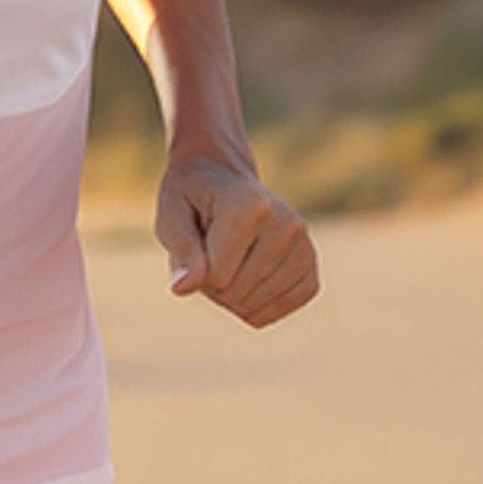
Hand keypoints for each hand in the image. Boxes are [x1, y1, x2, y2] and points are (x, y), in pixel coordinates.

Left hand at [160, 155, 315, 325]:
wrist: (222, 176)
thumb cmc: (192, 198)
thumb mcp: (172, 215)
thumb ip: (181, 251)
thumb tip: (181, 289)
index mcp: (252, 207)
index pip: (217, 276)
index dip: (194, 272)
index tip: (194, 243)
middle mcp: (287, 225)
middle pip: (236, 294)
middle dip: (211, 285)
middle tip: (208, 250)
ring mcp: (304, 246)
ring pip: (257, 307)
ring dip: (232, 296)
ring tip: (227, 258)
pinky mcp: (310, 265)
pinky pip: (282, 307)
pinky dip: (257, 304)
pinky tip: (247, 277)